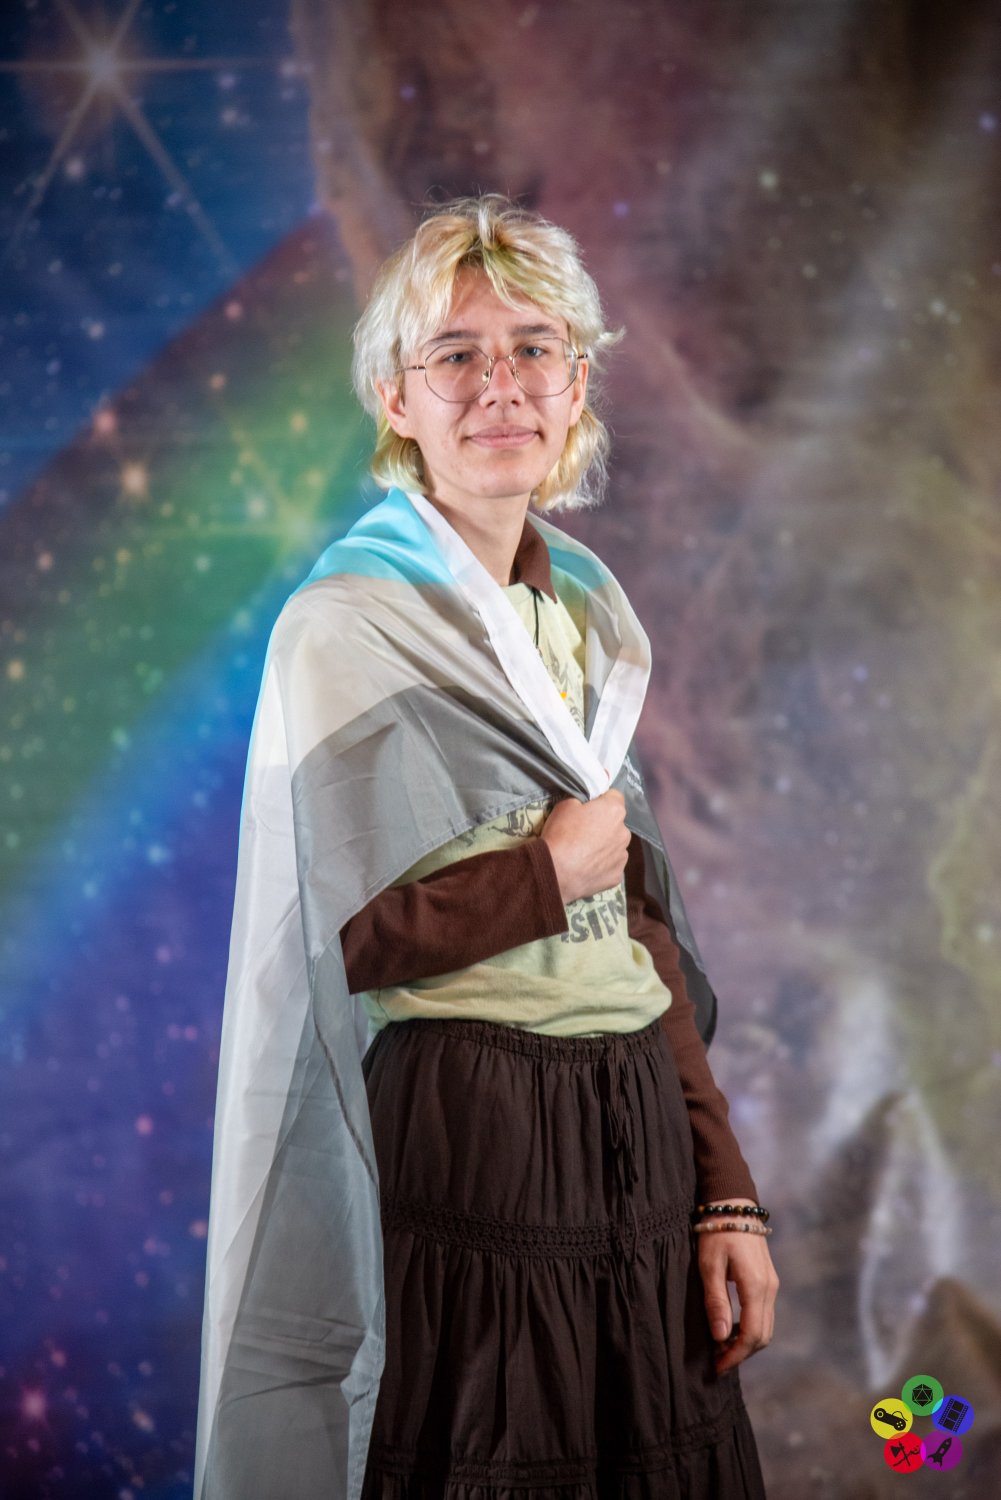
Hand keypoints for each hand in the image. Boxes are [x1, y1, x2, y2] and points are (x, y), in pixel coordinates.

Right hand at [540, 790, 629, 903]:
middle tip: (583, 833)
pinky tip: (586, 868)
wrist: (555, 871)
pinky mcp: (617, 876)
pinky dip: (602, 866)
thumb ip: (582, 802)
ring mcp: (622, 856)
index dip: (600, 800)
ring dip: (604, 847)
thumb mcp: (565, 805)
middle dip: (603, 825)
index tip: (589, 808)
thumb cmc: (561, 834)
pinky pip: (611, 866)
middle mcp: (624, 832)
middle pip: (616, 824)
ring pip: (615, 846)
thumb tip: (586, 807)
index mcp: (614, 811)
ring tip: (584, 854)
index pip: (614, 797)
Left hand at [696, 1200, 778, 1374]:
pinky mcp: (769, 1281)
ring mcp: (772, 1285)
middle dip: (741, 1354)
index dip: (735, 1355)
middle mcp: (770, 1289)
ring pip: (766, 1327)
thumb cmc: (717, 1233)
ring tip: (721, 1348)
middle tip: (717, 1362)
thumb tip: (720, 1337)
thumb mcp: (709, 1265)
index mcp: (756, 1286)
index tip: (716, 1366)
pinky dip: (751, 1328)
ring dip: (746, 1343)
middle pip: (762, 1336)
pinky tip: (731, 1328)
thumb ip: (715, 1301)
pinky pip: (764, 1315)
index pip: (751, 1334)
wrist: (734, 1206)